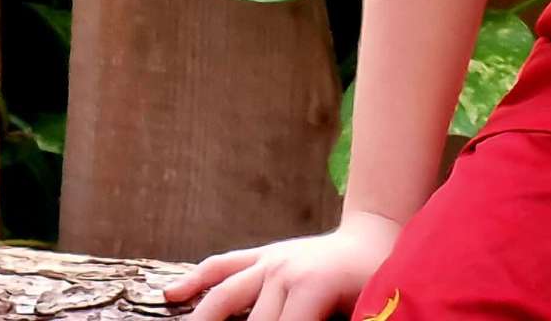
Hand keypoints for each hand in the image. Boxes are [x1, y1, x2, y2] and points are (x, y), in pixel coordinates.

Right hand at [162, 210, 402, 320]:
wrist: (375, 238)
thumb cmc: (378, 279)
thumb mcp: (366, 310)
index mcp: (309, 289)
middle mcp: (281, 273)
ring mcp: (268, 262)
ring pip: (224, 296)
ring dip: (203, 320)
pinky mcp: (262, 256)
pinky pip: (223, 266)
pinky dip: (196, 279)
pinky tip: (172, 294)